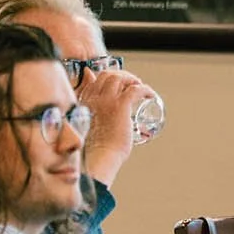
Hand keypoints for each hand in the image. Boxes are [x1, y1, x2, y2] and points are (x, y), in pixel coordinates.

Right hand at [76, 67, 152, 187]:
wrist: (98, 158)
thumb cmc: (94, 149)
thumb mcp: (87, 131)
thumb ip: (89, 121)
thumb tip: (92, 119)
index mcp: (82, 103)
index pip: (93, 80)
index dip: (108, 78)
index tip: (118, 82)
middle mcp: (92, 98)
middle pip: (107, 75)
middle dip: (122, 75)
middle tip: (132, 83)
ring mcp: (105, 100)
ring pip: (120, 78)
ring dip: (132, 80)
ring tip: (140, 87)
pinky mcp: (120, 106)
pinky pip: (135, 90)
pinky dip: (145, 90)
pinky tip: (150, 96)